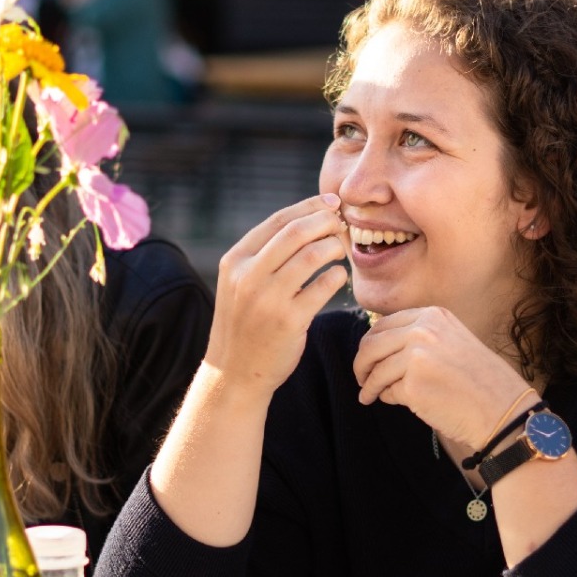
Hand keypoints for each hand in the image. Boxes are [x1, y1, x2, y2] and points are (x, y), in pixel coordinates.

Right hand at [204, 195, 349, 397]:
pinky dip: (337, 276)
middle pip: (297, 232)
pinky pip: (324, 285)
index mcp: (235, 261)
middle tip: (342, 225)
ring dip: (335, 247)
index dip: (310, 207)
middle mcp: (248, 276)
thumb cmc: (245, 322)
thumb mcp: (240, 283)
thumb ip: (264, 254)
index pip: (278, 221)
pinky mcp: (289, 321)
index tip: (331, 203)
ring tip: (339, 251)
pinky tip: (337, 278)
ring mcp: (268, 299)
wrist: (234, 372)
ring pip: (314, 255)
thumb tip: (308, 218)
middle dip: (327, 222)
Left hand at [353, 308, 536, 456]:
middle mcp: (423, 330)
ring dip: (369, 385)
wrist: (502, 408)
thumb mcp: (452, 341)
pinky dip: (386, 397)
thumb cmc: (479, 380)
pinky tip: (394, 401)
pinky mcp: (413, 385)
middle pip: (371, 344)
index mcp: (433, 316)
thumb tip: (378, 347)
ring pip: (376, 370)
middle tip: (361, 379)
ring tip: (369, 396)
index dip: (371, 344)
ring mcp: (416, 356)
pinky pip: (387, 391)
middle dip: (361, 364)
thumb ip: (420, 337)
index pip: (384, 325)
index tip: (368, 358)